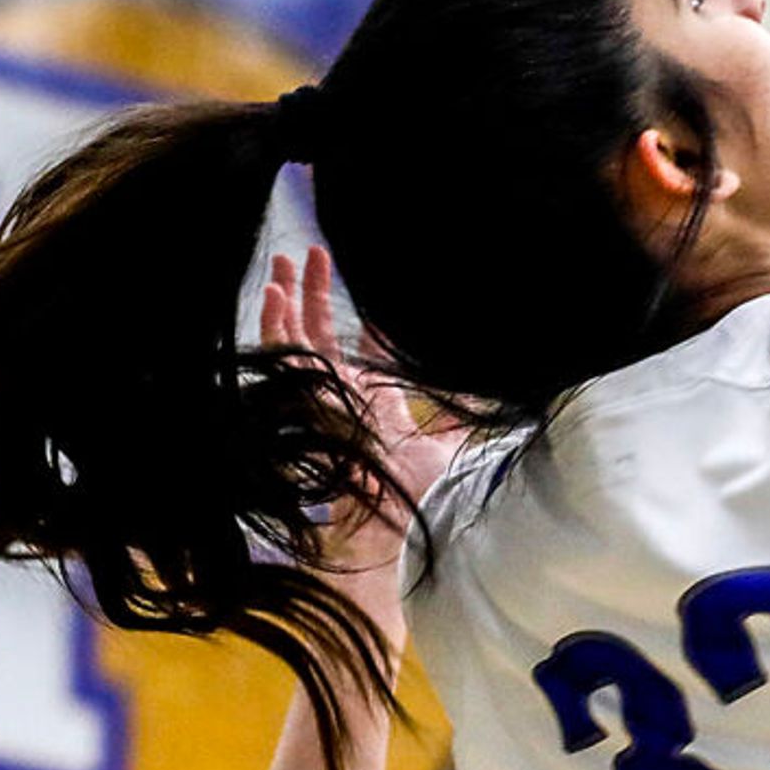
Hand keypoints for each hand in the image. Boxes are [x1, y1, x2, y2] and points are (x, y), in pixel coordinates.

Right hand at [256, 246, 456, 592]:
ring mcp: (321, 400)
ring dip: (289, 298)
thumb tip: (496, 388)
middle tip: (312, 254)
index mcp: (379, 410)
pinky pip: (281, 357)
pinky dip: (275, 323)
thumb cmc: (436, 490)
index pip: (368, 361)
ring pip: (296, 341)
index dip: (372, 330)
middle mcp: (343, 402)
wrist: (409, 515)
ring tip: (282, 256)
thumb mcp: (458, 440)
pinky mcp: (305, 403)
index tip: (375, 299)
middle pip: (324, 339)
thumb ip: (465, 411)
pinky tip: (273, 289)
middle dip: (316, 295)